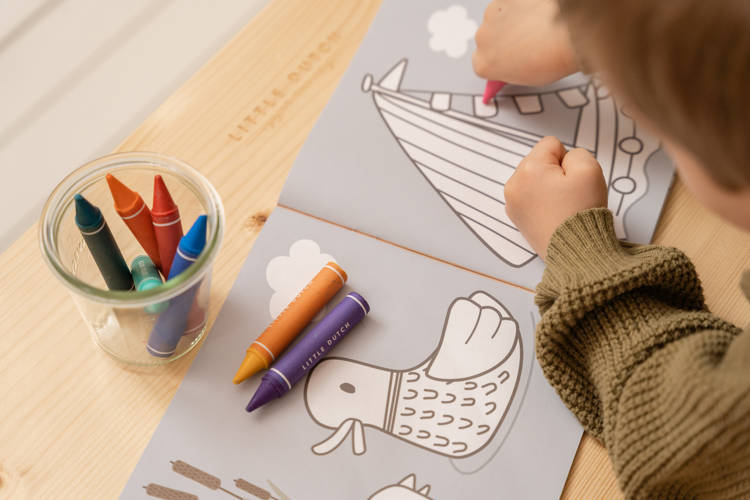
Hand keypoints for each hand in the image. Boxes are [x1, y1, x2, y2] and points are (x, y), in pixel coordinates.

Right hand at [473, 0, 579, 85]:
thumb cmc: (552, 59)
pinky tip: (539, 12)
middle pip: (488, 37)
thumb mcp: (528, 77)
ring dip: (512, 18)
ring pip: (499, 16)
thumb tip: (516, 60)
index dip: (497, 58)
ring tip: (537, 25)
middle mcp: (482, 38)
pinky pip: (512, 1)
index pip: (482, 61)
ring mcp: (492, 14)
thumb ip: (513, 69)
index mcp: (483, 64)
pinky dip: (523, 4)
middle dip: (504, 37)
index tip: (510, 57)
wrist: (568, 33)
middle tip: (528, 40)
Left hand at [504, 137, 607, 259]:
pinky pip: (531, 196)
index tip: (573, 179)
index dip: (568, 159)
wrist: (575, 251)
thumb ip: (577, 153)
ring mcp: (512, 202)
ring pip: (536, 179)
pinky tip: (554, 214)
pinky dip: (543, 201)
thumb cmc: (580, 212)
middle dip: (557, 172)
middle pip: (540, 161)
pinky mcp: (516, 216)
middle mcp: (514, 184)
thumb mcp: (590, 170)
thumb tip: (565, 159)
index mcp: (528, 169)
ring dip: (549, 187)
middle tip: (569, 194)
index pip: (551, 144)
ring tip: (562, 206)